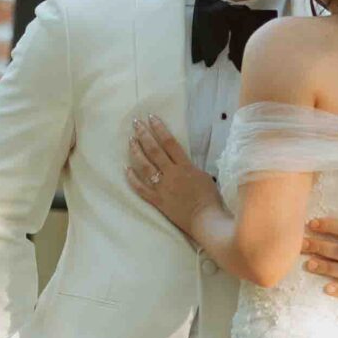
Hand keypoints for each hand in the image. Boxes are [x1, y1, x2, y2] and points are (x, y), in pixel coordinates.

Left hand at [127, 116, 221, 236]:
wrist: (206, 219)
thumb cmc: (210, 199)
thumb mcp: (205, 177)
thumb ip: (192, 168)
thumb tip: (183, 162)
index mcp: (185, 166)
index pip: (170, 142)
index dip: (160, 128)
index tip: (151, 117)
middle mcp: (171, 174)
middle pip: (154, 150)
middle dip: (144, 135)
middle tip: (135, 123)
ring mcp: (162, 187)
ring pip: (145, 166)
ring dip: (136, 152)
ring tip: (130, 141)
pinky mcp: (157, 201)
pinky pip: (141, 189)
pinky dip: (132, 179)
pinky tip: (126, 169)